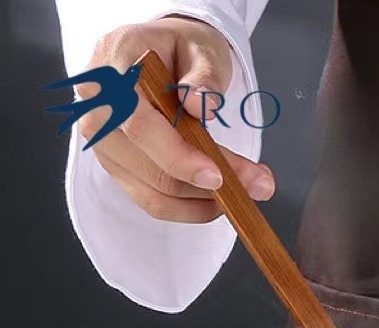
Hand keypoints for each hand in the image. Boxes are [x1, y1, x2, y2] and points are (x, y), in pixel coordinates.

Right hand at [76, 16, 274, 222]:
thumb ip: (203, 76)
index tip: (219, 176)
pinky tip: (221, 199)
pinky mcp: (117, 168)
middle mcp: (98, 111)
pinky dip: (192, 209)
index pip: (139, 125)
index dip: (179, 157)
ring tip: (247, 189)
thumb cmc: (179, 50)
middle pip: (152, 168)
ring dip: (206, 202)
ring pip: (156, 193)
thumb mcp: (200, 48)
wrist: (155, 56)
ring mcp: (104, 144)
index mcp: (112, 71)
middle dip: (209, 186)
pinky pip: (155, 203)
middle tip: (260, 185)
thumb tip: (199, 104)